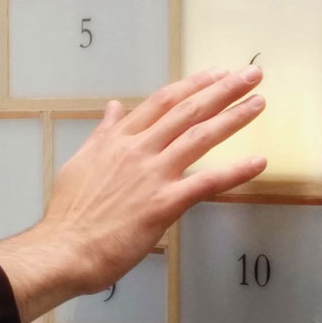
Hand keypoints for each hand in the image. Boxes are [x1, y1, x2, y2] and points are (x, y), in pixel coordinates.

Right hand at [0, 67, 266, 322]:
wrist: (63, 249)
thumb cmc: (69, 213)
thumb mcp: (81, 161)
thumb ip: (103, 133)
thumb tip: (113, 107)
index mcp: (119, 139)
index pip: (162, 102)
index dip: (193, 85)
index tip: (216, 73)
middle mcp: (139, 149)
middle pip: (187, 110)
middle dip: (222, 90)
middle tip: (251, 74)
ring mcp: (153, 175)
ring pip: (200, 137)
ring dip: (233, 117)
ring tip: (258, 102)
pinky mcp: (164, 204)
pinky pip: (207, 183)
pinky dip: (235, 171)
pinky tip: (258, 161)